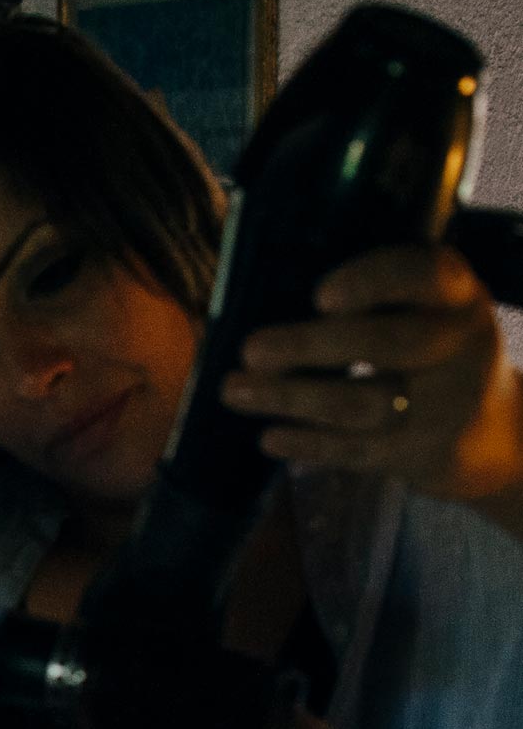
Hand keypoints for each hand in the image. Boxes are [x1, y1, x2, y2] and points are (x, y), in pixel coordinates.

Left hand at [223, 243, 522, 505]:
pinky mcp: (423, 453)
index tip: (319, 296)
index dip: (372, 282)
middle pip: (386, 344)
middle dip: (309, 346)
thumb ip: (377, 301)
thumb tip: (266, 293)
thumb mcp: (427, 313)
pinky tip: (268, 437)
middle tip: (250, 350)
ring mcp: (447, 404)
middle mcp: (460, 345)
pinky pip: (356, 450)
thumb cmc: (431, 354)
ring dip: (289, 398)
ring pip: (362, 404)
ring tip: (235, 390)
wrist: (494, 432)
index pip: (424, 275)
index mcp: (456, 296)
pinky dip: (307, 443)